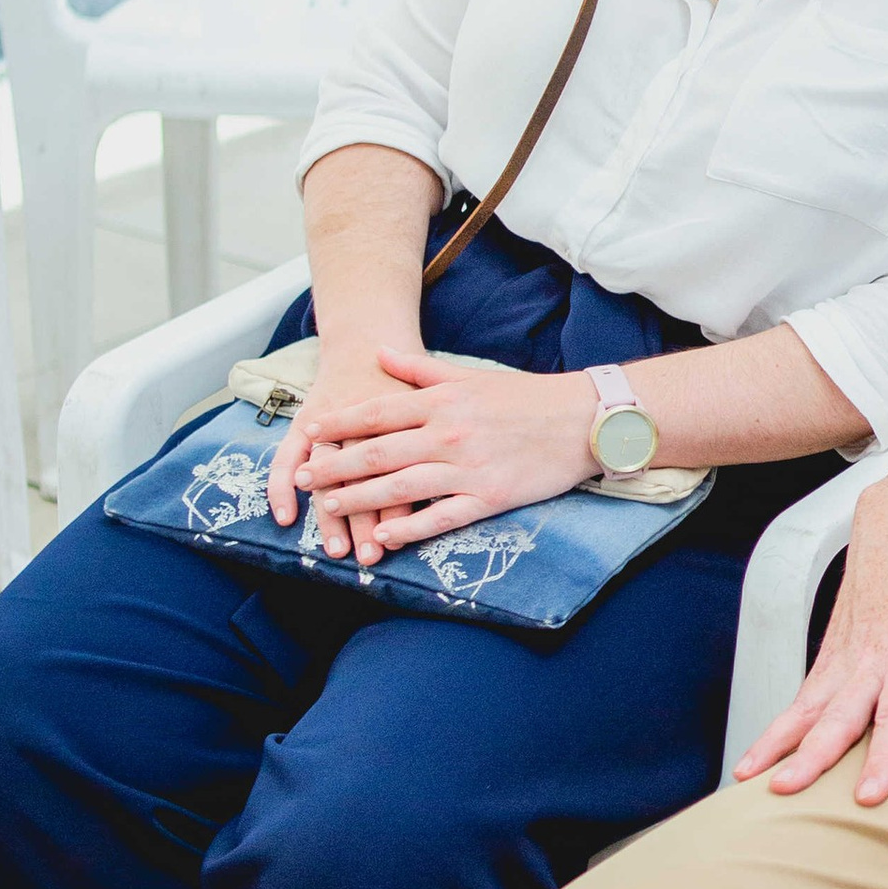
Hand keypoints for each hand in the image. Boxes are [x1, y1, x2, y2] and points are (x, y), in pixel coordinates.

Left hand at [287, 348, 596, 562]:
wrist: (583, 420)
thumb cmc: (526, 397)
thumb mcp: (470, 376)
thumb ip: (419, 370)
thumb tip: (377, 352)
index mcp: (443, 402)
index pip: (379, 412)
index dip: (341, 424)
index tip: (311, 433)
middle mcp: (449, 435)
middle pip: (379, 453)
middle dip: (336, 466)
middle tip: (304, 478)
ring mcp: (468, 468)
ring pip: (401, 487)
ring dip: (360, 499)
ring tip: (329, 507)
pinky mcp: (489, 497)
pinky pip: (442, 517)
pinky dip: (411, 528)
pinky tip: (385, 536)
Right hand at [737, 482, 887, 805]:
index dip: (884, 759)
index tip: (868, 795)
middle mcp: (868, 663)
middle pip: (836, 719)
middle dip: (810, 758)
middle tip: (786, 789)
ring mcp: (841, 659)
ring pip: (804, 709)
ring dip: (776, 744)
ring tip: (751, 778)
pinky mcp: (826, 656)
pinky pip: (799, 699)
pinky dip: (776, 728)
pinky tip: (758, 756)